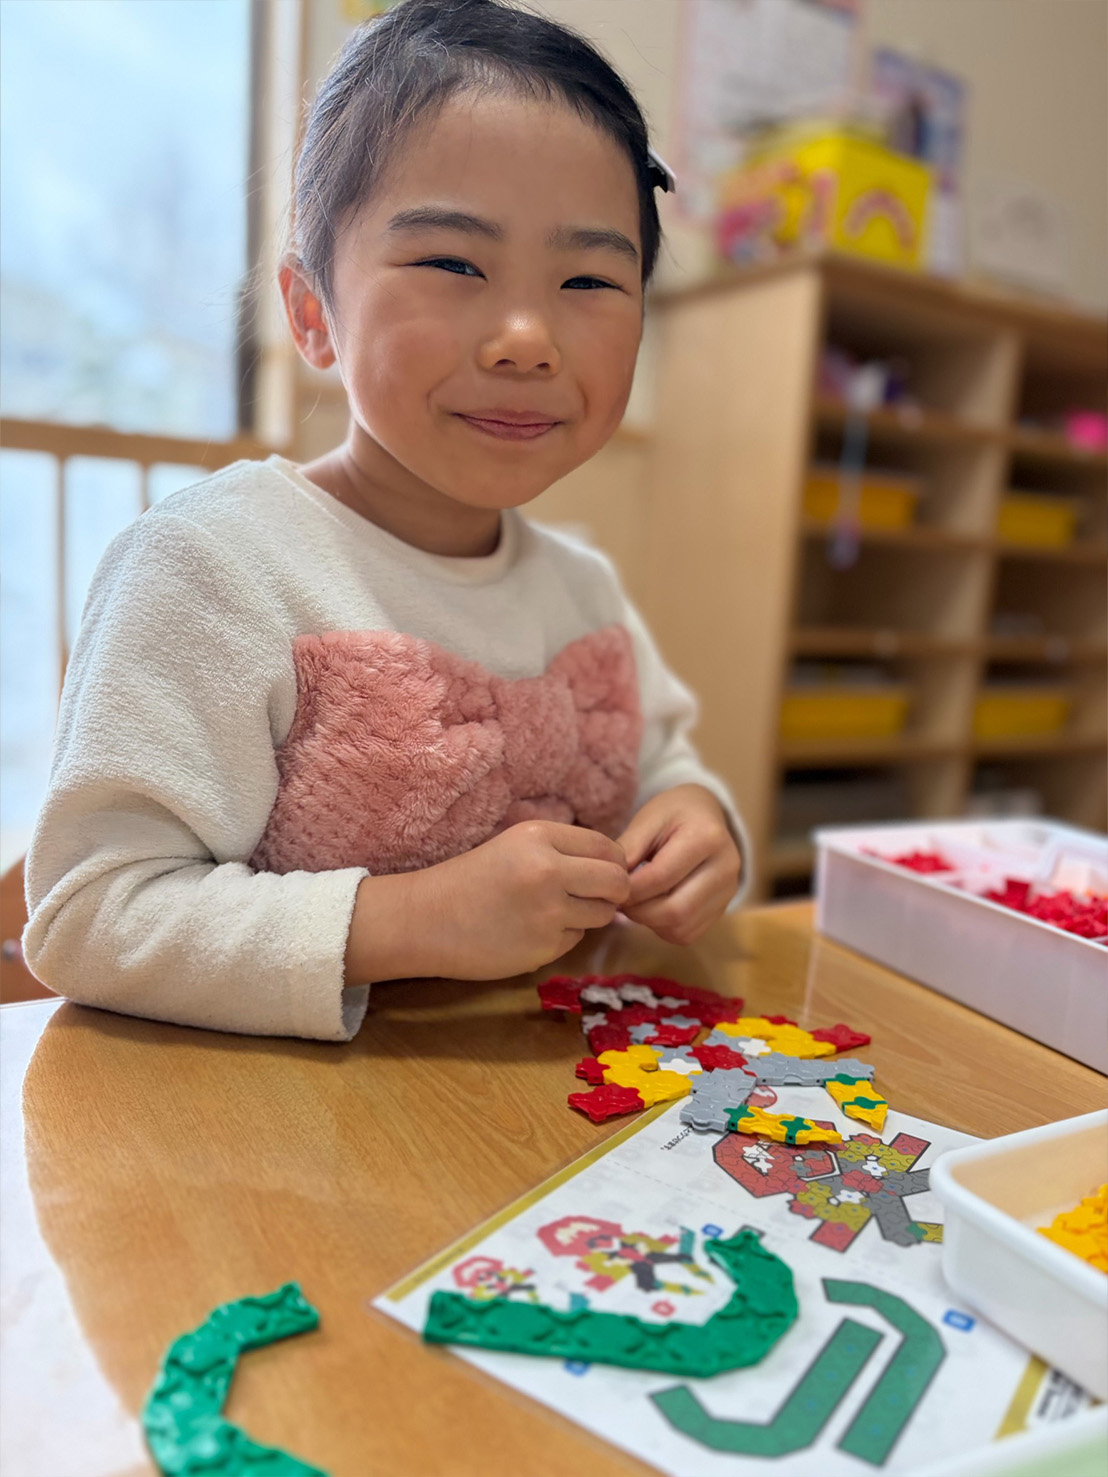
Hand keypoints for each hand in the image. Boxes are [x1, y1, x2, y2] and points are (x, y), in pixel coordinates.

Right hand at [346, 820, 629, 983]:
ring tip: (557, 912)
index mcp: (539, 837)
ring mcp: (548, 912)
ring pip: (603, 914)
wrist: (424, 920)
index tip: (602, 872)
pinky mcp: (543, 947)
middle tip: (598, 896)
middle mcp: (548, 871)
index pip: (607, 847)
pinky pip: (576, 939)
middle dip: (615, 891)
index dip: (613, 862)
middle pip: (617, 881)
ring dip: (590, 915)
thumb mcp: (514, 845)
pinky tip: (532, 931)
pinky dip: (563, 936)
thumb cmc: (470, 880)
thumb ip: (561, 850)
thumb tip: (614, 864)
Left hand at [616, 785, 740, 945]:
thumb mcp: (647, 820)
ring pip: (682, 927)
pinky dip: (663, 927)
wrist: (704, 815)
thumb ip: (628, 849)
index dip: (630, 889)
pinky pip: (688, 933)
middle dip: (639, 911)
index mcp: (707, 837)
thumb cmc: (672, 815)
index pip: (661, 877)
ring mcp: (729, 891)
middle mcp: (726, 867)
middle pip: (676, 909)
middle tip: (620, 900)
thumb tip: (611, 884)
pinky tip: (653, 907)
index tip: (611, 887)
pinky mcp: (723, 909)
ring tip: (635, 902)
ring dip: (650, 922)